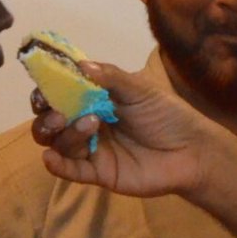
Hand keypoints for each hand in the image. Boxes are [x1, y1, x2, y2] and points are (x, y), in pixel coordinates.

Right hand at [31, 60, 220, 199]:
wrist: (192, 151)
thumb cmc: (167, 114)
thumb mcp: (141, 90)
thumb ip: (111, 78)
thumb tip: (81, 64)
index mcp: (94, 100)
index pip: (60, 94)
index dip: (47, 90)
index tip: (44, 87)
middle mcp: (87, 124)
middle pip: (50, 121)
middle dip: (48, 116)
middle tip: (59, 113)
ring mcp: (92, 149)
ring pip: (59, 144)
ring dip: (66, 134)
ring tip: (90, 125)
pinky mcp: (98, 173)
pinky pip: (71, 171)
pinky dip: (57, 165)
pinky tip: (51, 158)